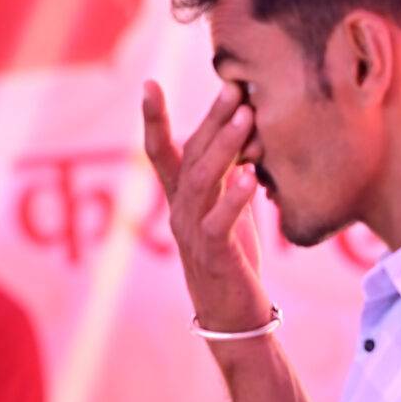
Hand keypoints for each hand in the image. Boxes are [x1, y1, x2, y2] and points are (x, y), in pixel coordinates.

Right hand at [141, 79, 270, 331]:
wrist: (233, 318)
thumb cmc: (233, 258)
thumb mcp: (230, 208)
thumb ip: (231, 172)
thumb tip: (248, 127)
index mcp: (180, 198)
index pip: (161, 151)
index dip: (154, 118)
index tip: (149, 82)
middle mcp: (178, 211)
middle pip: (188, 157)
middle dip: (211, 120)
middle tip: (233, 86)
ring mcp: (191, 234)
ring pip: (201, 182)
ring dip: (225, 146)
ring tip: (247, 117)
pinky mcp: (213, 256)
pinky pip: (218, 222)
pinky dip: (234, 197)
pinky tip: (251, 175)